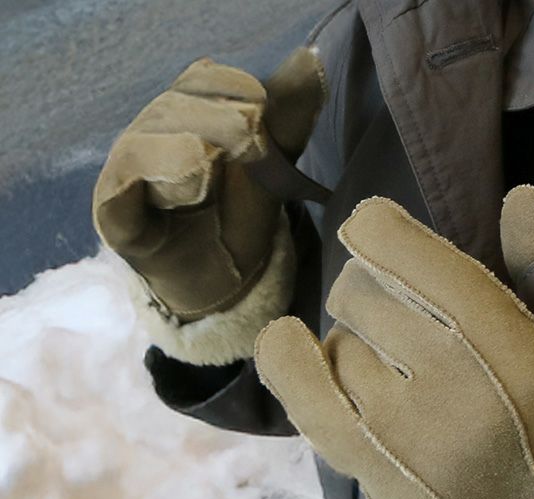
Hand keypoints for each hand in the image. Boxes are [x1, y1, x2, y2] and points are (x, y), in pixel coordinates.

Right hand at [92, 48, 324, 329]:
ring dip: (194, 141)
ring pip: (147, 135)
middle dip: (222, 120)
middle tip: (257, 146)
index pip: (199, 81)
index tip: (266, 114)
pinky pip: (125, 182)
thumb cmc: (240, 227)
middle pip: (175, 105)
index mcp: (183, 121)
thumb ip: (286, 124)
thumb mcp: (272, 173)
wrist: (225, 292)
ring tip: (222, 163)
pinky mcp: (115, 212)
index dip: (233, 88)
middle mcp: (148, 139)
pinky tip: (196, 179)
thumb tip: (311, 64)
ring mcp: (127, 176)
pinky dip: (160, 170)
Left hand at [255, 190, 533, 498]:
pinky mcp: (360, 458)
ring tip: (389, 367)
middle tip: (404, 318)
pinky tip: (296, 344)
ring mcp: (392, 420)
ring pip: (334, 335)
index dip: (377, 228)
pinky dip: (289, 356)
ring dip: (355, 338)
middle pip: (358, 288)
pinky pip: (296, 386)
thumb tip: (518, 196)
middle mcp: (439, 371)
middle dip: (378, 290)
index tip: (384, 237)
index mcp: (496, 334)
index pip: (391, 244)